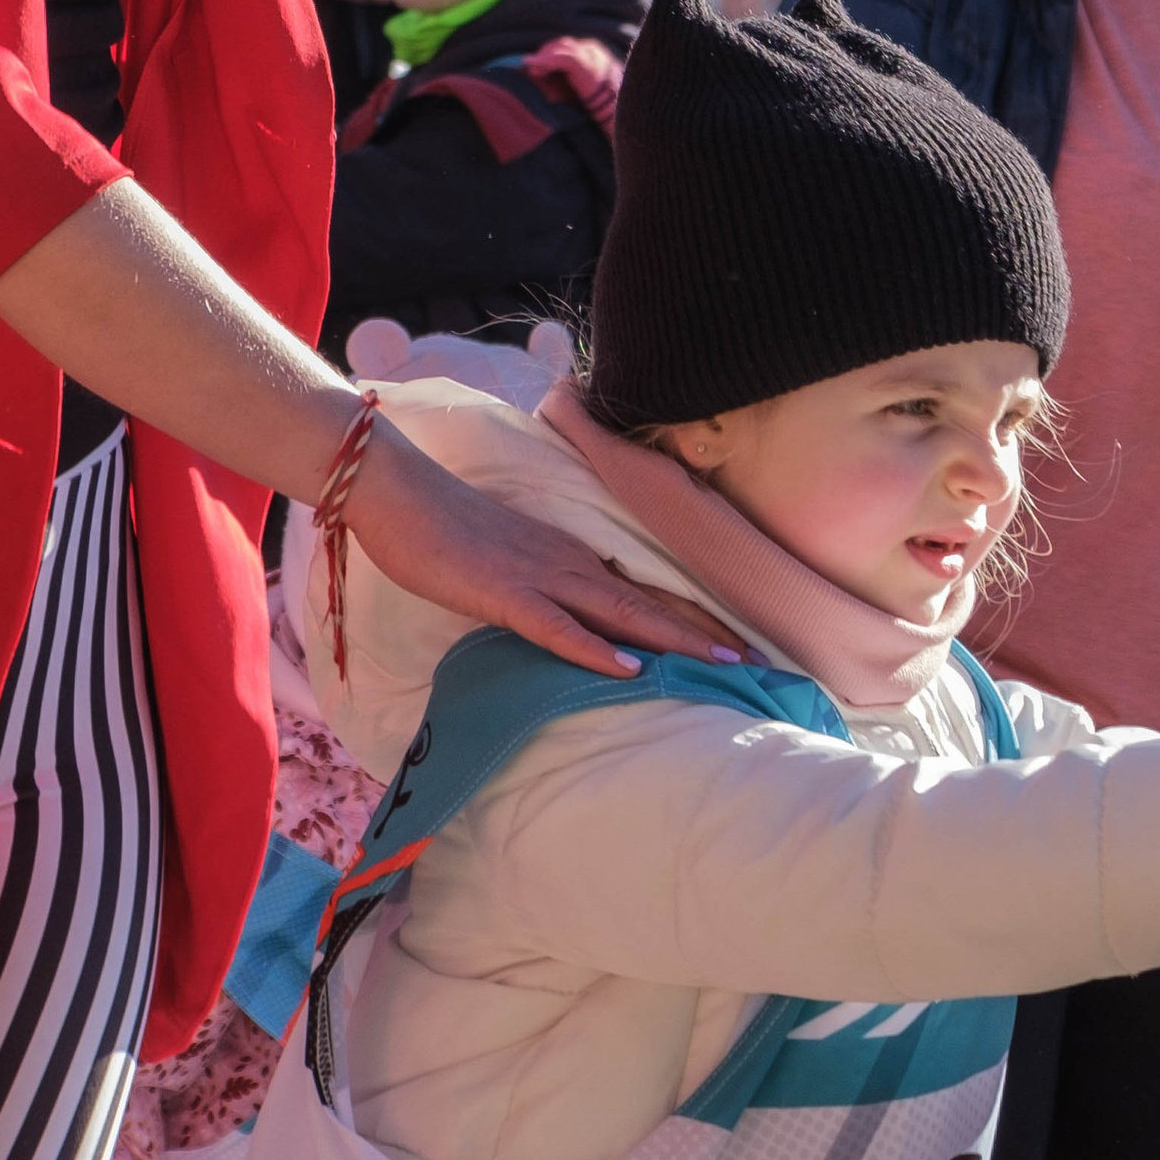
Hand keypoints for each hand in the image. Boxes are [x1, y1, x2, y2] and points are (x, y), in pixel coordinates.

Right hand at [345, 416, 739, 678]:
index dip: (693, 621)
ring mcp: (539, 576)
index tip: (739, 648)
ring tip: (723, 665)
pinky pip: (557, 625)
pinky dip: (594, 648)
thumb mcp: (507, 561)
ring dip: (673, 641)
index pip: (643, 592)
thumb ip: (544, 589)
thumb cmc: (446, 527)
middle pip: (647, 604)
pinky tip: (628, 668)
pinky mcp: (504, 593)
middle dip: (705, 636)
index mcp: (570, 557)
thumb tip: (574, 622)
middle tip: (759, 665)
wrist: (400, 492)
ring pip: (619, 613)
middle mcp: (568, 563)